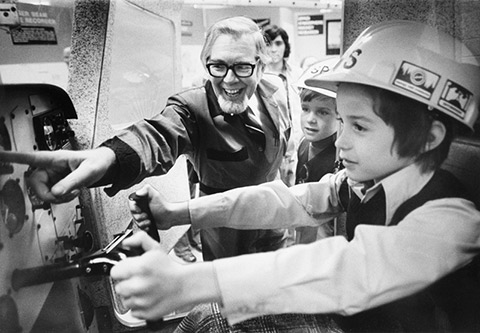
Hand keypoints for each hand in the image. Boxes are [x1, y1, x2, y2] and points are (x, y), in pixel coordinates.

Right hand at [0, 148, 115, 202]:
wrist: (105, 166)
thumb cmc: (97, 162)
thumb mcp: (87, 171)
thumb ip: (72, 182)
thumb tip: (56, 193)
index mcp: (54, 158)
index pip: (29, 157)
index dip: (12, 157)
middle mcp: (49, 167)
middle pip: (34, 183)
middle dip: (47, 193)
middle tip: (63, 195)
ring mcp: (52, 177)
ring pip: (42, 192)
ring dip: (56, 198)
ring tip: (72, 192)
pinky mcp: (56, 185)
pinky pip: (51, 196)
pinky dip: (61, 199)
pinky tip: (71, 194)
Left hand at [110, 232, 191, 318]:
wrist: (185, 285)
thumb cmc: (170, 268)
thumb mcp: (156, 248)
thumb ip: (139, 239)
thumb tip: (126, 242)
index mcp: (139, 268)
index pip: (114, 272)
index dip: (122, 270)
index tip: (129, 270)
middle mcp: (138, 286)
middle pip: (118, 287)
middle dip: (127, 283)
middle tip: (139, 279)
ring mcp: (141, 301)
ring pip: (125, 300)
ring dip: (132, 295)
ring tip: (145, 289)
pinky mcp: (144, 313)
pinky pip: (133, 310)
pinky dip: (139, 306)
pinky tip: (148, 297)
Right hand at [128, 184, 189, 230]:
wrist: (170, 217)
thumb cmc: (164, 206)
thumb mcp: (155, 195)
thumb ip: (146, 189)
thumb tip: (138, 192)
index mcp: (142, 200)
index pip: (131, 204)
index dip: (134, 208)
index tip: (139, 210)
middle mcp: (142, 208)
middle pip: (133, 214)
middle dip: (139, 216)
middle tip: (146, 215)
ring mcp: (143, 216)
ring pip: (136, 221)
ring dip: (142, 222)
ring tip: (149, 220)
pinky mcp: (145, 223)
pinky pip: (140, 227)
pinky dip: (144, 227)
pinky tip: (149, 224)